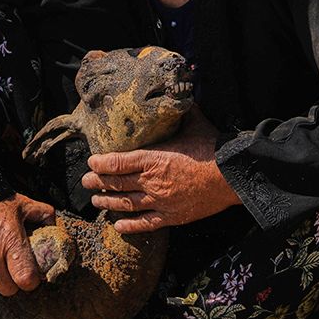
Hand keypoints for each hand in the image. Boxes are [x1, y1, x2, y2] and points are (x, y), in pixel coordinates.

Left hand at [83, 113, 239, 234]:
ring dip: (107, 202)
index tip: (91, 163)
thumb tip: (179, 94)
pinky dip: (129, 225)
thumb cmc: (214, 150)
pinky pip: (145, 223)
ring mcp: (160, 201)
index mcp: (154, 158)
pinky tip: (117, 224)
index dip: (101, 164)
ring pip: (126, 204)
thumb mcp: (196, 124)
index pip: (118, 162)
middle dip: (98, 183)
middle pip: (117, 184)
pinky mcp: (172, 217)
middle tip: (86, 182)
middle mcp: (152, 181)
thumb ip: (182, 111)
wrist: (233, 177)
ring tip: (96, 200)